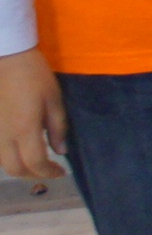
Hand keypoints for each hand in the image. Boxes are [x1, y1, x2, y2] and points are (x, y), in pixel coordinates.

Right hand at [0, 48, 65, 181]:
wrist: (8, 60)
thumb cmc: (35, 77)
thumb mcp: (54, 99)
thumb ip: (57, 127)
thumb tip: (60, 151)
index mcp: (24, 129)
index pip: (35, 163)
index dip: (48, 172)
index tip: (62, 172)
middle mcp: (4, 136)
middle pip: (15, 169)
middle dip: (34, 175)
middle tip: (50, 170)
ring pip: (3, 163)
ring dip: (20, 168)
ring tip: (38, 162)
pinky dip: (10, 158)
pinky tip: (21, 151)